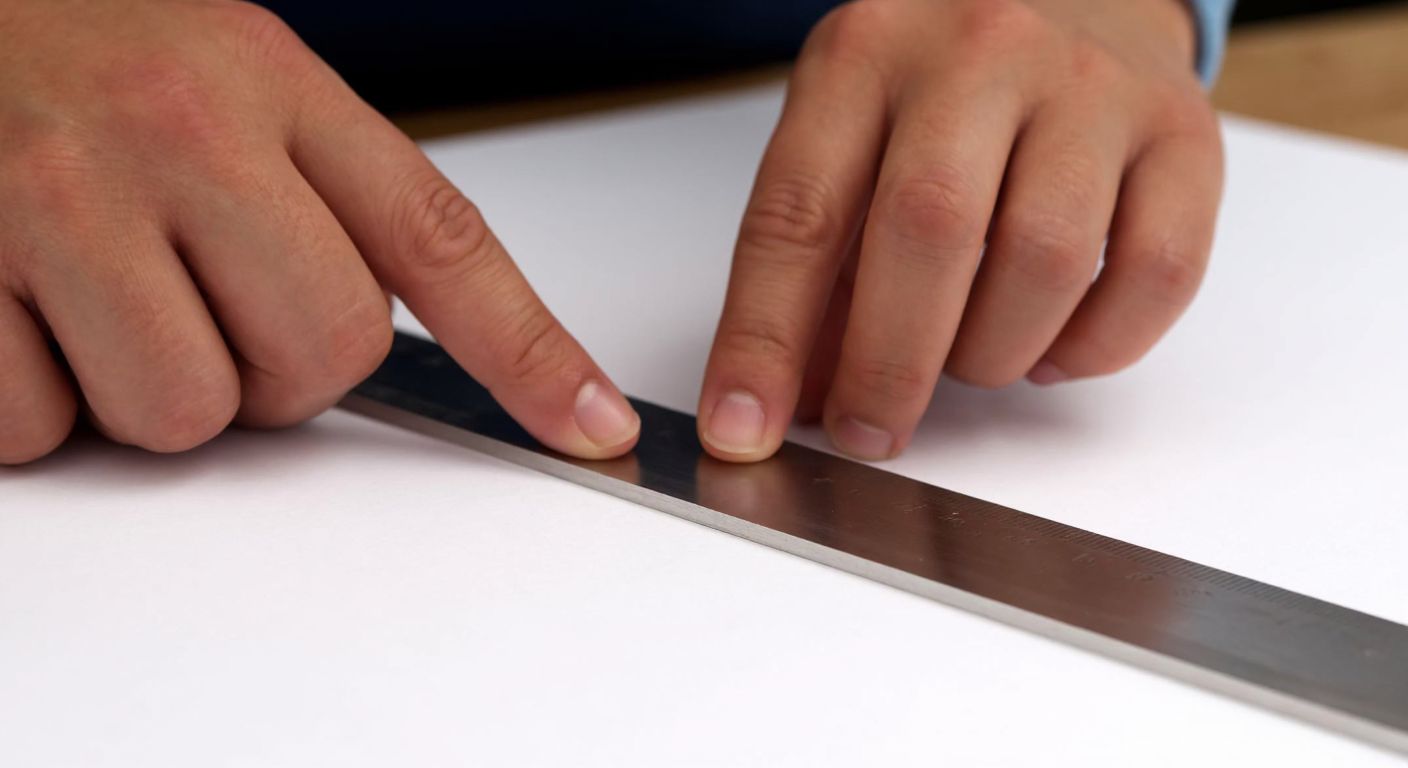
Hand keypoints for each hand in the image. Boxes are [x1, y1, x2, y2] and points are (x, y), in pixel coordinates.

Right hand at [0, 0, 638, 464]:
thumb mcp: (225, 76)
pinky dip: (36, 403)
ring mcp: (60, 193)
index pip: (440, 239)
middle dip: (276, 375)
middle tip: (208, 307)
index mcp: (268, 80)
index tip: (591, 424)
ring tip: (100, 297)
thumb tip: (375, 343)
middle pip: (322, 357)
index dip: (530, 350)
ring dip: (151, 394)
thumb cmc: (81, 51)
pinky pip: (43, 427)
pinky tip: (18, 310)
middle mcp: (180, 127)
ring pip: (185, 414)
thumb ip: (319, 195)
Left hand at [699, 0, 1221, 460]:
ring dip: (993, 355)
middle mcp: (980, 51)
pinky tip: (1051, 347)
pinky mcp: (1183, 132)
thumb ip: (817, 265)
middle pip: (929, 232)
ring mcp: (1092, 86)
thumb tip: (785, 402)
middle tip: (870, 433)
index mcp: (864, 53)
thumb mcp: (848, 136)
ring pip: (1044, 260)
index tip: (745, 430)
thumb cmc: (942, 83)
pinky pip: (1157, 274)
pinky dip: (1095, 347)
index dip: (765, 338)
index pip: (798, 213)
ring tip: (971, 360)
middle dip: (888, 368)